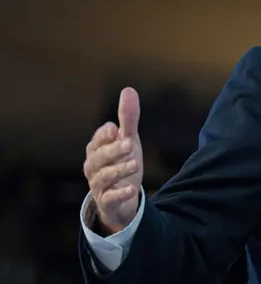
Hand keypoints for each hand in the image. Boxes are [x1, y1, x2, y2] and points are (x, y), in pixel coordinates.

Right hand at [83, 87, 143, 233]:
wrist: (122, 199)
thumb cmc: (121, 163)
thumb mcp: (128, 140)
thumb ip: (128, 118)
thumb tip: (128, 89)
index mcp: (97, 150)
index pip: (97, 141)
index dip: (104, 136)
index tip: (114, 129)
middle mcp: (94, 167)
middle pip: (99, 158)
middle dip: (113, 150)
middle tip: (130, 144)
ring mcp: (99, 186)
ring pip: (104, 177)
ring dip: (119, 170)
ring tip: (135, 164)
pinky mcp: (107, 202)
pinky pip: (109, 199)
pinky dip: (120, 194)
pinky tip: (132, 189)